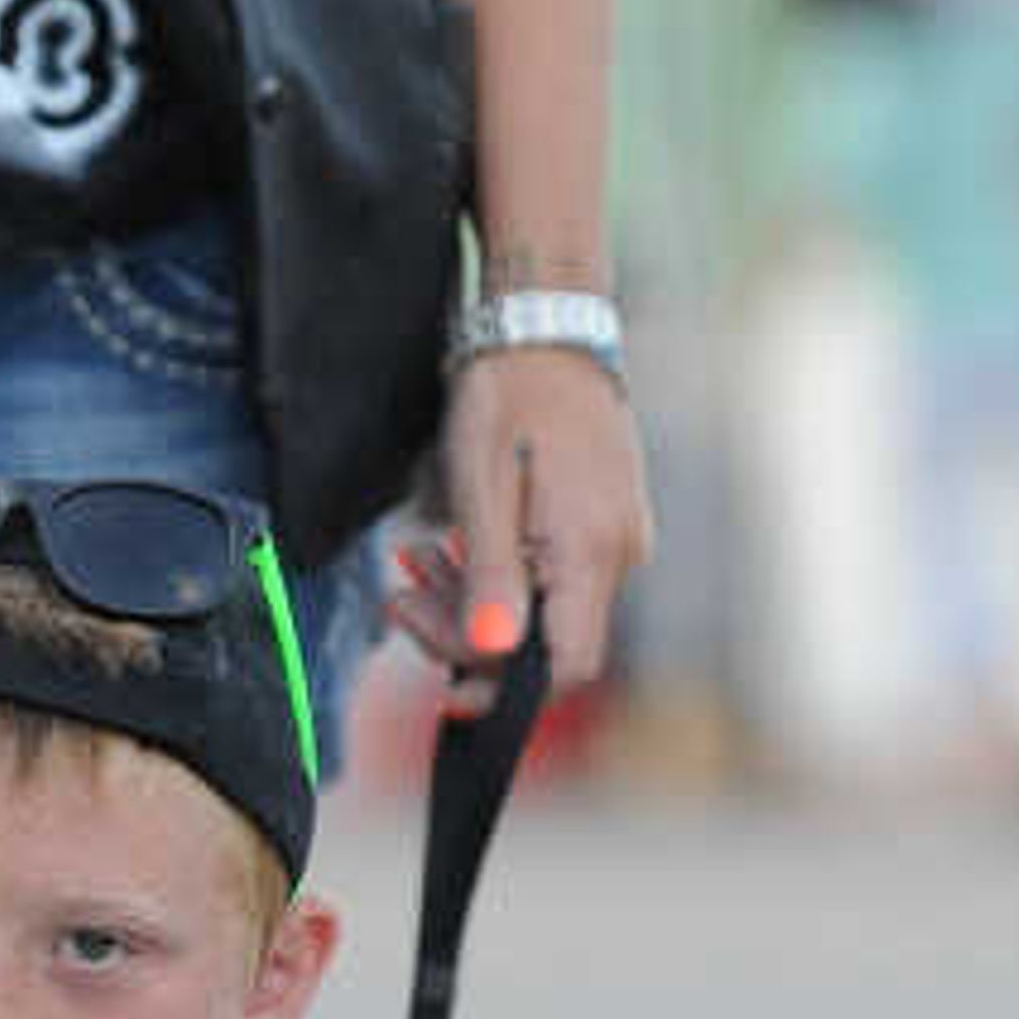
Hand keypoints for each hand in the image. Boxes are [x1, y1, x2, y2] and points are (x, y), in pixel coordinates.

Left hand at [390, 346, 652, 704]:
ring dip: (472, 600)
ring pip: (544, 609)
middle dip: (466, 635)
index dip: (506, 690)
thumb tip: (493, 652)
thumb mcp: (481, 485)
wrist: (545, 328)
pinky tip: (452, 547)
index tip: (445, 686)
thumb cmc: (509, 395)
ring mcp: (616, 537)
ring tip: (413, 562)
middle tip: (400, 598)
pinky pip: (551, 575)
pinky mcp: (603, 522)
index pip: (567, 665)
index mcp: (591, 550)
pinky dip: (498, 573)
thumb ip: (491, 575)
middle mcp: (619, 552)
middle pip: (545, 642)